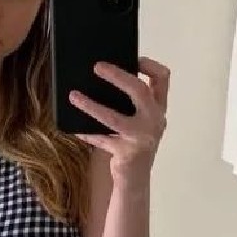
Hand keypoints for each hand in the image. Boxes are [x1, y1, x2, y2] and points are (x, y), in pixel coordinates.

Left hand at [68, 57, 169, 186]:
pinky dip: (86, 132)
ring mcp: (142, 138)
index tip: (133, 57)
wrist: (136, 179)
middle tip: (97, 67)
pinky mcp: (127, 153)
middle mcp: (155, 120)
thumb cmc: (133, 144)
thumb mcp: (137, 121)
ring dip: (91, 105)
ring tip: (73, 96)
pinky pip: (101, 138)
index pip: (162, 79)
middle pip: (139, 91)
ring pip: (113, 117)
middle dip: (118, 76)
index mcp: (158, 109)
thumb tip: (98, 80)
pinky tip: (74, 127)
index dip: (148, 64)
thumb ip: (129, 103)